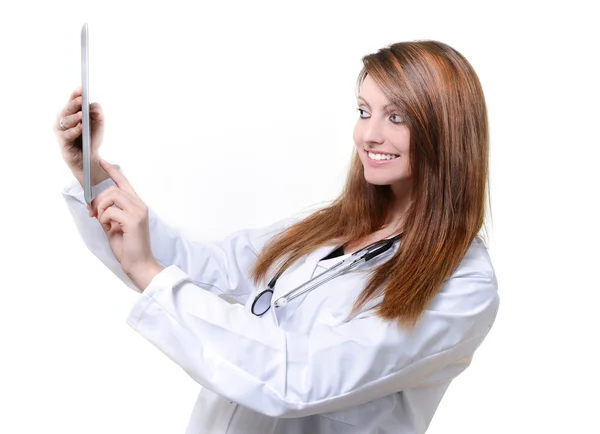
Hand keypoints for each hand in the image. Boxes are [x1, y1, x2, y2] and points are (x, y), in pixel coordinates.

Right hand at [53, 87, 105, 184]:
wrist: (89, 158)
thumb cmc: (91, 139)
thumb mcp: (98, 125)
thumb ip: (97, 114)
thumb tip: (94, 105)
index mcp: (72, 113)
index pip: (72, 101)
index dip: (75, 95)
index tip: (81, 88)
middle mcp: (64, 120)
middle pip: (67, 109)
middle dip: (74, 103)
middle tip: (81, 99)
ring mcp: (61, 131)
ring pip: (65, 121)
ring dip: (74, 117)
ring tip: (82, 115)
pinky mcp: (63, 142)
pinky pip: (67, 135)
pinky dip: (74, 130)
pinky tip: (81, 127)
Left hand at [89, 159, 161, 289]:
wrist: (139, 264)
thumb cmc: (129, 248)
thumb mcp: (114, 227)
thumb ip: (108, 214)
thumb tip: (96, 206)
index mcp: (137, 206)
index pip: (124, 183)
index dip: (113, 172)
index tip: (103, 162)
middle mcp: (140, 206)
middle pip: (113, 189)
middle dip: (98, 200)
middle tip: (93, 214)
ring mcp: (138, 212)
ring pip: (112, 196)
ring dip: (101, 208)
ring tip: (103, 221)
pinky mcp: (133, 220)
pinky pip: (111, 211)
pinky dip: (104, 219)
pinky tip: (109, 228)